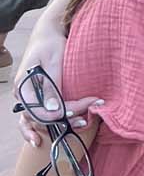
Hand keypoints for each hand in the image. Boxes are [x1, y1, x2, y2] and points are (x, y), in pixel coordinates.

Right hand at [9, 26, 95, 148]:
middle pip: (43, 117)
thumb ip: (52, 85)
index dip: (63, 112)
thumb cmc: (50, 44)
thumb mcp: (53, 62)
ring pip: (39, 121)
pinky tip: (39, 141)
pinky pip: (33, 119)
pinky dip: (37, 129)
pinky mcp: (37, 98)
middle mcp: (23, 96)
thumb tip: (53, 109)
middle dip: (67, 118)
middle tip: (88, 116)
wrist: (48, 34)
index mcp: (23, 87)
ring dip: (59, 125)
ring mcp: (28, 99)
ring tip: (82, 124)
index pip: (41, 110)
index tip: (83, 107)